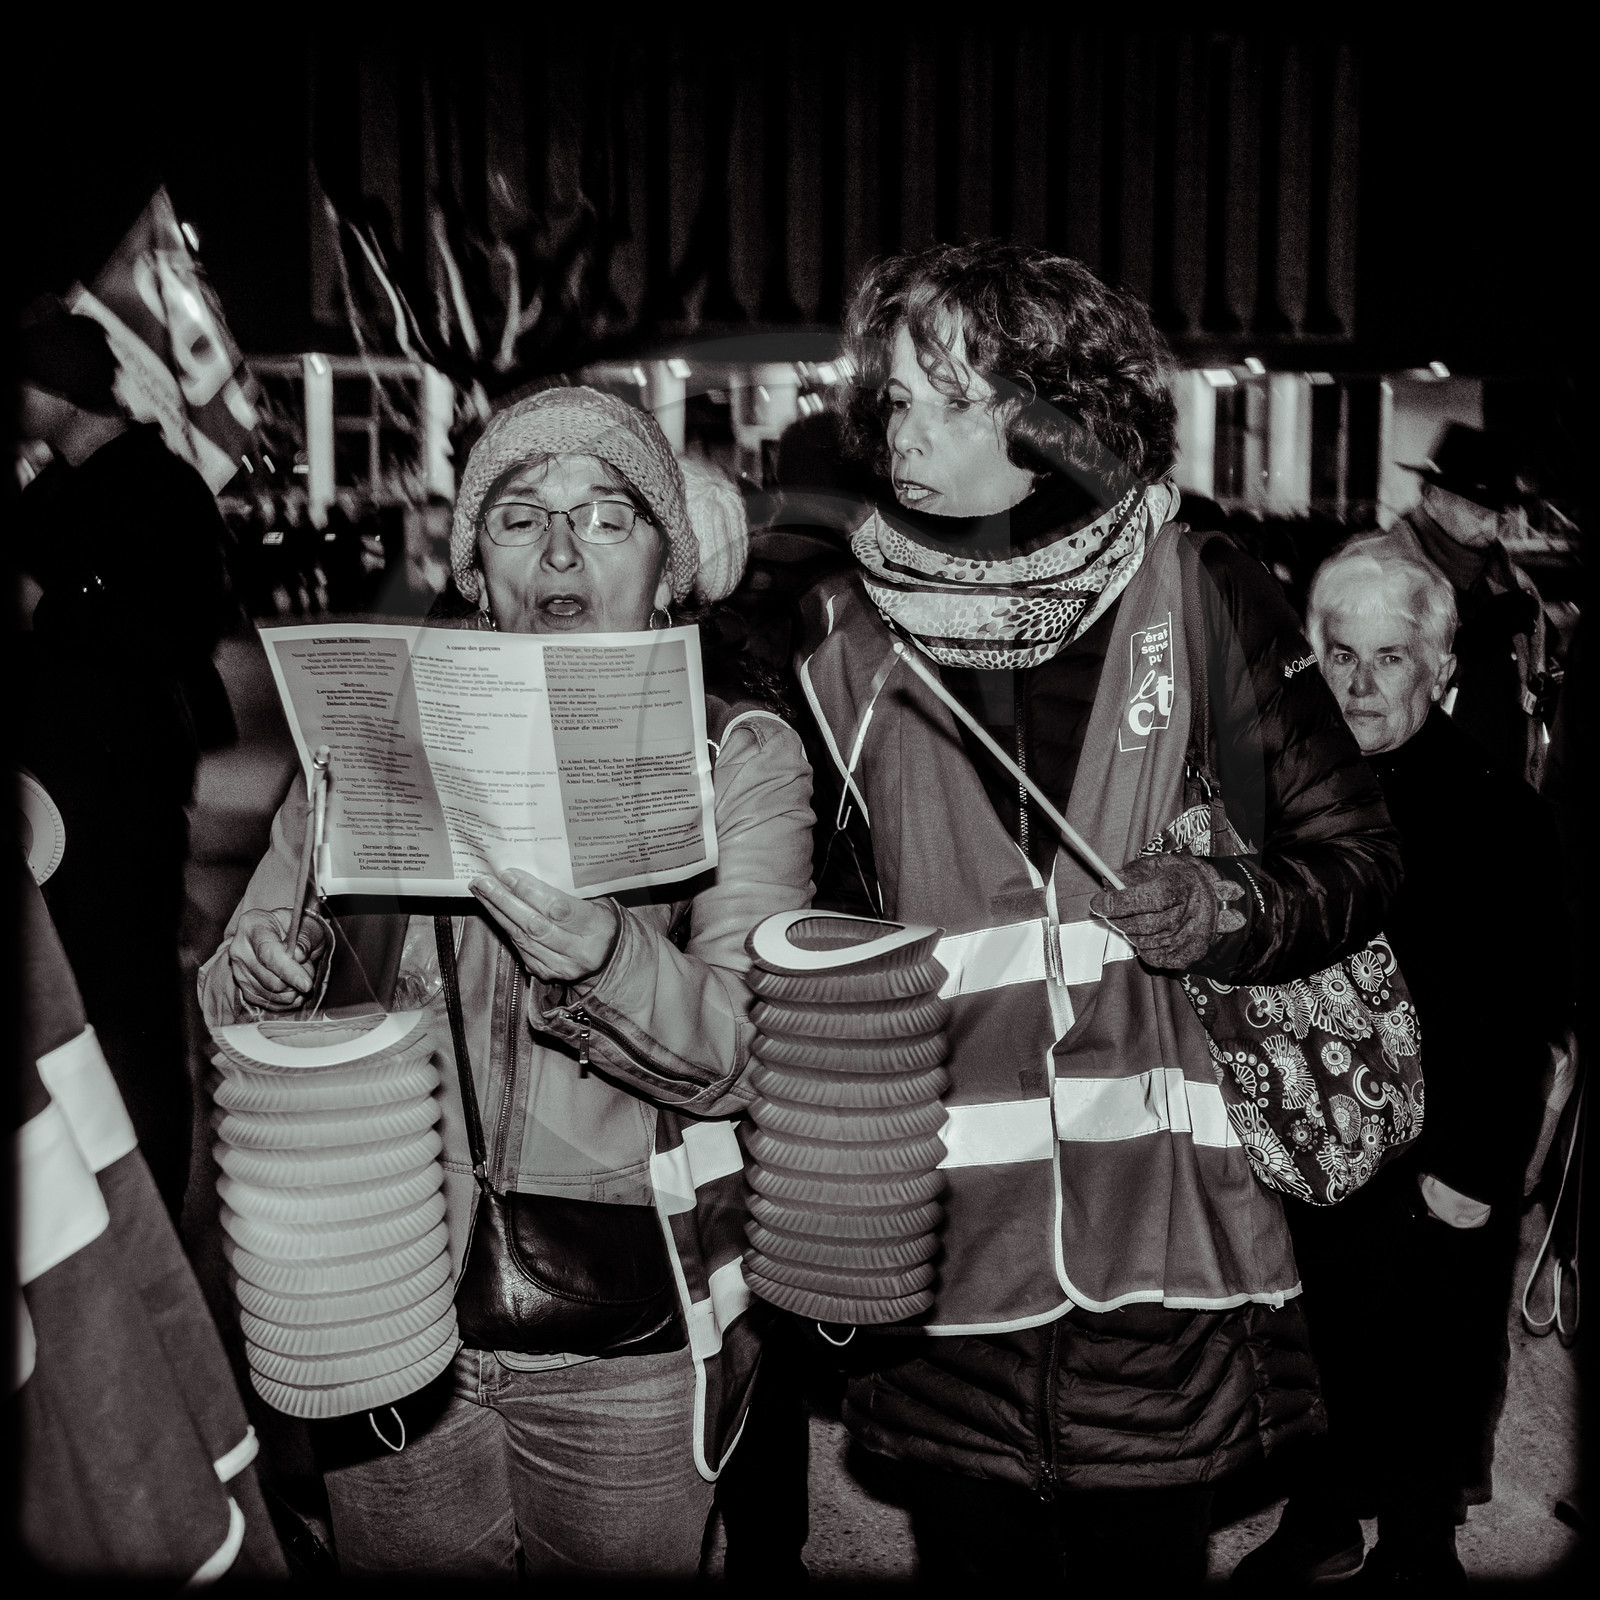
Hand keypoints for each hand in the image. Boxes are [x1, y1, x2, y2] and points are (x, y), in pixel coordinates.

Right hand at [227, 908, 328, 1009]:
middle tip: (308, 968)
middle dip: (296, 981)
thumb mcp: (309, 925)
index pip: (268, 953)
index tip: (306, 984)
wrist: (283, 935)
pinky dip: (287, 1000)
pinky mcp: (244, 987)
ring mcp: (239, 970)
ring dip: (294, 990)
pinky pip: (268, 1003)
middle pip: (269, 979)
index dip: (288, 970)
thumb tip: (299, 955)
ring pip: (270, 994)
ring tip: (300, 973)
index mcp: (253, 925)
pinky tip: (294, 987)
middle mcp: (240, 949)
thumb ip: (306, 938)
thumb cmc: (297, 928)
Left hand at [470, 869, 619, 983]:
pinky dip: (505, 927)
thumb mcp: (597, 900)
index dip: (530, 891)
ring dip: (498, 913)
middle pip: (535, 925)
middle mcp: (581, 952)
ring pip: (523, 939)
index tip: (508, 874)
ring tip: (482, 892)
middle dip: (505, 901)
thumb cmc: (601, 919)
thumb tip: (528, 871)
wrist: (610, 955)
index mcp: (598, 928)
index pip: (558, 909)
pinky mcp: (547, 974)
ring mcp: (563, 967)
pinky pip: (520, 948)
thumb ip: (569, 890)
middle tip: (484, 882)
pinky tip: (494, 911)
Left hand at [1089, 854, 1244, 970]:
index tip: (1097, 903)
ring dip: (1128, 931)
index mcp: (1183, 885)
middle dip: (1116, 918)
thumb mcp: (1157, 865)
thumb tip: (1107, 882)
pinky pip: (1150, 957)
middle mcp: (1190, 914)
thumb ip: (1131, 872)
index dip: (1118, 903)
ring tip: (1134, 918)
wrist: (1211, 899)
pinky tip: (1147, 932)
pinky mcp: (1188, 955)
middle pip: (1141, 924)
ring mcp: (1191, 938)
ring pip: (1141, 942)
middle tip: (1108, 910)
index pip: (1147, 899)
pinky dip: (1141, 946)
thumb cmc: (1177, 880)